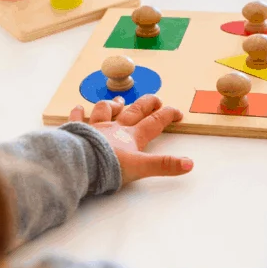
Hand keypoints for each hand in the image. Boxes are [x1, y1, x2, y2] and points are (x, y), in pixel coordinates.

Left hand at [69, 94, 192, 184]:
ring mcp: (95, 127)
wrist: (80, 163)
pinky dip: (78, 113)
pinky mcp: (77, 131)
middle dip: (147, 103)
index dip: (168, 115)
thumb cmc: (109, 166)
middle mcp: (115, 128)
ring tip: (119, 100)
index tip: (177, 112)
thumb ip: (164, 165)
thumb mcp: (141, 168)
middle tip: (156, 99)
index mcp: (132, 136)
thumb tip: (189, 164)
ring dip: (113, 104)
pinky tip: (77, 108)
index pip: (154, 122)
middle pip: (134, 110)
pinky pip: (77, 119)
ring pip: (106, 110)